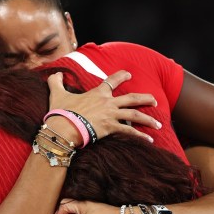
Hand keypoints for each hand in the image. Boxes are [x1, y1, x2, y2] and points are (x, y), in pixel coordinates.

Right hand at [46, 70, 161, 142]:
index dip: (121, 76)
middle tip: (154, 100)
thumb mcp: (57, 94)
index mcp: (97, 93)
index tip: (129, 74)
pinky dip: (140, 136)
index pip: (111, 81)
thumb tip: (55, 74)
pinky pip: (129, 132)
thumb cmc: (61, 111)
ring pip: (135, 115)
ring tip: (158, 124)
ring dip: (148, 120)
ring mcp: (111, 115)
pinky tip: (149, 140)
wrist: (63, 127)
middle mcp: (108, 102)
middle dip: (144, 98)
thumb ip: (56, 82)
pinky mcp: (111, 128)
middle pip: (131, 98)